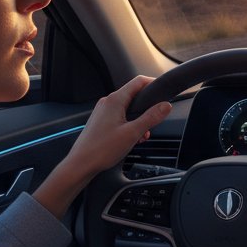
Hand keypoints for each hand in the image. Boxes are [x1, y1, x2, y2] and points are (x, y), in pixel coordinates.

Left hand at [32, 76, 171, 219]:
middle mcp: (107, 103)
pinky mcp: (101, 121)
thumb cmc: (102, 149)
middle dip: (147, 108)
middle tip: (155, 121)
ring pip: (128, 109)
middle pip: (134, 96)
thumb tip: (165, 106)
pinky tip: (132, 138)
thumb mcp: (133, 133)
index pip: (139, 82)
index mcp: (115, 100)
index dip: (154, 84)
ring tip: (142, 135)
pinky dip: (129, 124)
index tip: (164, 91)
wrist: (81, 164)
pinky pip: (120, 117)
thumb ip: (151, 117)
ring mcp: (103, 112)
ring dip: (139, 119)